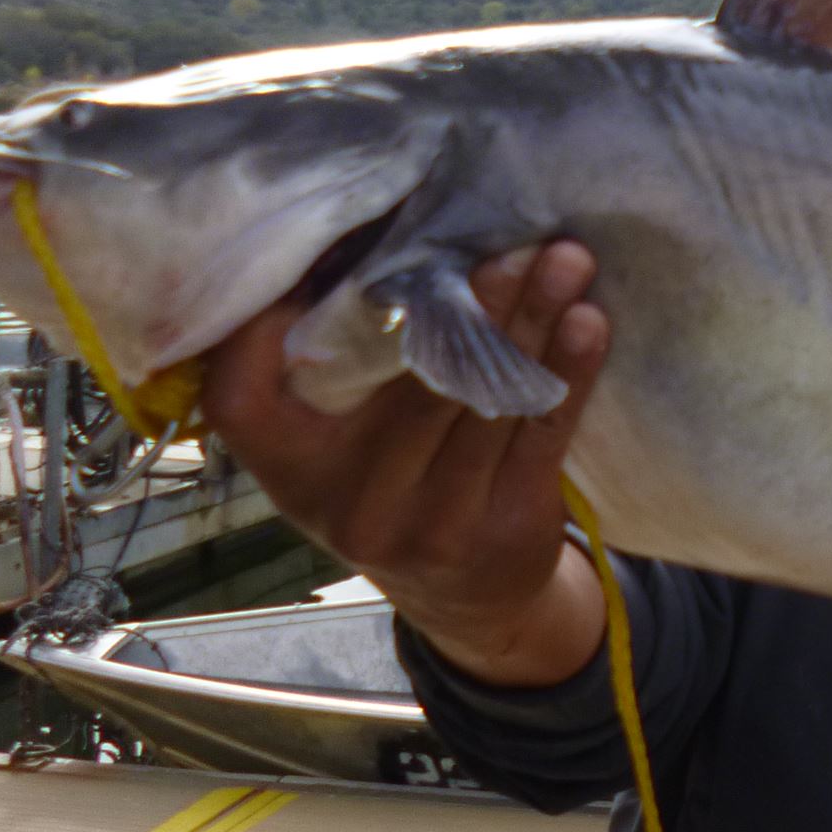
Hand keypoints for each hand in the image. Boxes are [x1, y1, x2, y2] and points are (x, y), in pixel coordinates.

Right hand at [200, 240, 612, 685]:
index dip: (263, 330)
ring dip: (531, 321)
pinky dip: (568, 372)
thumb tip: (370, 233)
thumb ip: (332, 364)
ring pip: (486, 401)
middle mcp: (349, 499)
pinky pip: (540, 435)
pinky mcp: (503, 531)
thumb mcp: (334, 443)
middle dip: (469, 302)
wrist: (466, 599)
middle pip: (414, 382)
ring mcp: (428, 523)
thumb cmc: (393, 480)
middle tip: (510, 237)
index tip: (331, 252)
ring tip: (566, 260)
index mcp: (288, 465)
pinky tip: (588, 321)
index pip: (243, 397)